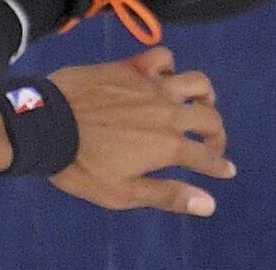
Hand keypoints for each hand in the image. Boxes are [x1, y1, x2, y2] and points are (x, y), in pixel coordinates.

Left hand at [47, 48, 234, 216]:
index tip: (227, 171)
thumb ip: (168, 196)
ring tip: (200, 107)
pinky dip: (170, 68)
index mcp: (168, 146)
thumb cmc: (81, 166)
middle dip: (217, 135)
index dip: (220, 167)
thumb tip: (208, 205)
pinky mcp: (133, 67)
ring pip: (197, 83)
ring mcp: (152, 86)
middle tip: (211, 146)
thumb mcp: (124, 193)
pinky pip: (163, 58)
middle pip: (210, 118)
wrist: (48, 124)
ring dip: (205, 97)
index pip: (207, 157)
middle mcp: (168, 112)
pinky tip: (164, 79)